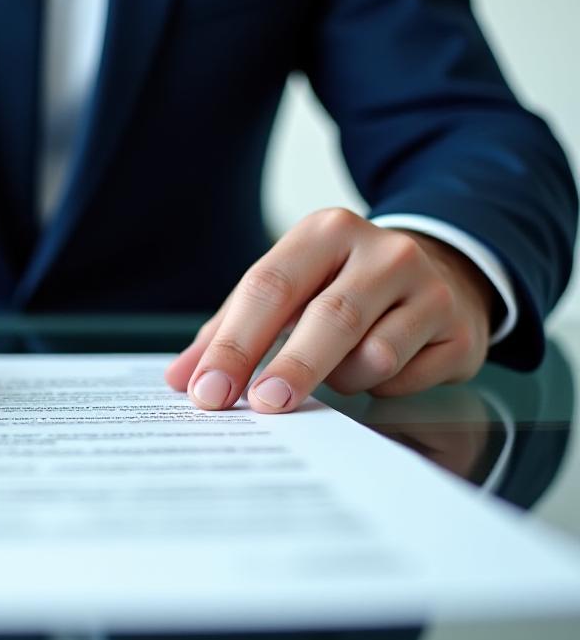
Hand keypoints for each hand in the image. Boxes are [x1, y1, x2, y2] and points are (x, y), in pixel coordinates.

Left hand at [164, 208, 493, 411]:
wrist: (442, 274)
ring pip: (373, 355)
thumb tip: (181, 377)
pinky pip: (406, 378)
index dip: (234, 344)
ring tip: (337, 370)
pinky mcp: (459, 330)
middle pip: (328, 317)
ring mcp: (428, 288)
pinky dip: (381, 387)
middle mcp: (381, 251)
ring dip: (342, 378)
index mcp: (325, 232)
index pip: (268, 288)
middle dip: (290, 368)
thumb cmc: (342, 287)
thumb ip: (229, 330)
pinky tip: (381, 369)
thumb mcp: (287, 290)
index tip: (207, 391)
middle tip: (262, 406)